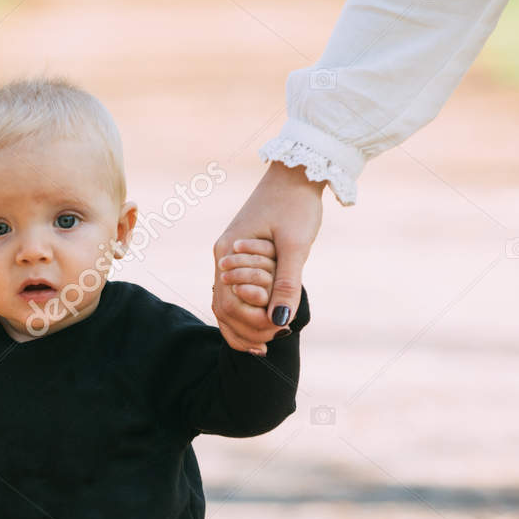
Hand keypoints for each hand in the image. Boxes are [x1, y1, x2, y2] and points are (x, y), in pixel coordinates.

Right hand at [213, 160, 323, 350]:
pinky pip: (234, 290)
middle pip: (222, 307)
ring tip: (263, 344)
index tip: (278, 333)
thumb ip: (286, 284)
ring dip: (242, 324)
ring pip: (225, 301)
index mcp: (229, 253)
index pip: (230, 304)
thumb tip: (280, 322)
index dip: (251, 325)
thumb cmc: (296, 205)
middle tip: (270, 344)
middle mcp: (223, 256)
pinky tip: (262, 321)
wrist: (295, 173)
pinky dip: (245, 309)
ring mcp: (229, 256)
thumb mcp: (296, 246)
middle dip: (245, 329)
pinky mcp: (240, 255)